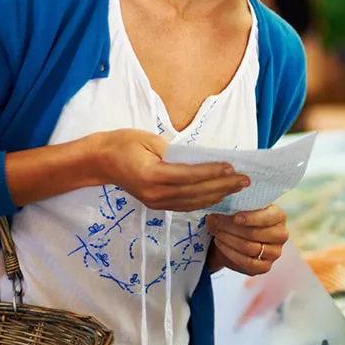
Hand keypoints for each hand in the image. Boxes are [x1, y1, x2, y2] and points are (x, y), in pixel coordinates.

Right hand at [92, 129, 249, 211]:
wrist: (99, 162)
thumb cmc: (122, 144)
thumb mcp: (149, 140)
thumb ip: (174, 151)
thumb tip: (200, 159)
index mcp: (152, 175)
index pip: (189, 176)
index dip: (212, 172)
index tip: (232, 168)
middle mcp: (155, 193)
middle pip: (196, 192)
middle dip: (223, 186)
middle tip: (245, 180)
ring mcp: (156, 202)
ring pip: (193, 202)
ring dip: (218, 195)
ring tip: (238, 187)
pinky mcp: (157, 205)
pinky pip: (186, 205)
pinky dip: (205, 200)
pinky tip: (220, 195)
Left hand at [206, 205, 288, 276]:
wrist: (237, 238)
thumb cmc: (242, 219)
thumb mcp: (241, 209)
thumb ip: (234, 209)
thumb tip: (214, 217)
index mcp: (279, 216)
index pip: (268, 218)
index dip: (251, 218)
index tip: (234, 218)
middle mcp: (281, 235)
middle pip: (255, 233)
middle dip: (231, 227)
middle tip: (215, 222)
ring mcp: (275, 253)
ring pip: (249, 248)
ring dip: (228, 239)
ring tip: (216, 232)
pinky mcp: (265, 267)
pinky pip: (247, 262)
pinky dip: (230, 253)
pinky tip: (220, 244)